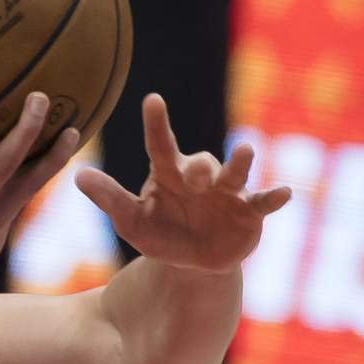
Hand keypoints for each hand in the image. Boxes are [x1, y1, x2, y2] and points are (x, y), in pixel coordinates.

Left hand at [75, 93, 290, 273]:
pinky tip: (286, 192)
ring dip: (241, 163)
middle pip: (201, 164)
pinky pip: (263, 202)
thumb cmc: (159, 234)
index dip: (156, 123)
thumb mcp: (131, 221)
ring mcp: (228, 192)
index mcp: (168, 174)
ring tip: (246, 151)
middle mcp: (200, 177)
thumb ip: (109, 198)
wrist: (193, 264)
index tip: (152, 99)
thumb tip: (77, 176)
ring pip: (236, 173)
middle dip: (200, 168)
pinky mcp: (250, 212)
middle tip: (195, 175)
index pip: (160, 144)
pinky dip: (273, 196)